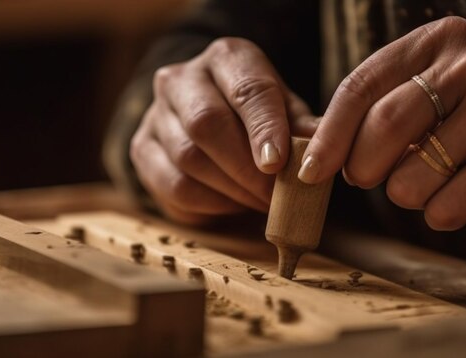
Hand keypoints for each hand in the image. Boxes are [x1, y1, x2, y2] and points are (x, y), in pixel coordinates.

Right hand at [131, 38, 317, 223]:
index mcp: (226, 59)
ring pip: (188, 159)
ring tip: (260, 203)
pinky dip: (210, 204)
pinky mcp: (142, 150)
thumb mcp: (285, 112)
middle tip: (275, 196)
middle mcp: (182, 79)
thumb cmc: (256, 116)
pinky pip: (174, 187)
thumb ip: (302, 129)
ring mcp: (155, 114)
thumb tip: (323, 151)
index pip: (247, 89)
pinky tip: (233, 203)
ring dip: (231, 190)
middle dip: (246, 168)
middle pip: (206, 123)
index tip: (279, 164)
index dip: (264, 128)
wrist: (206, 118)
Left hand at [300, 17, 465, 229]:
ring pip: (409, 178)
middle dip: (361, 169)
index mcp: (437, 42)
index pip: (360, 87)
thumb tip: (327, 152)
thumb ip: (392, 101)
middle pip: (380, 130)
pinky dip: (443, 213)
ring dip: (408, 194)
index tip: (310, 169)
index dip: (328, 134)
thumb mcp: (445, 79)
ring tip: (437, 178)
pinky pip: (446, 206)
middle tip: (369, 178)